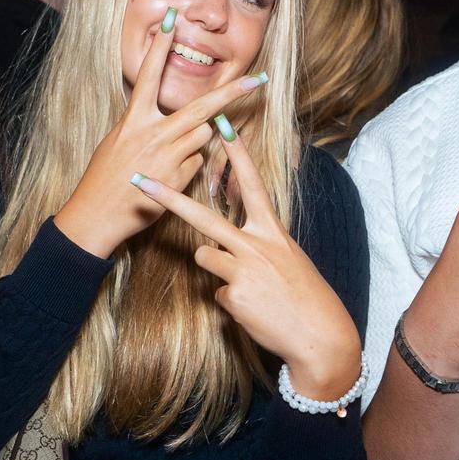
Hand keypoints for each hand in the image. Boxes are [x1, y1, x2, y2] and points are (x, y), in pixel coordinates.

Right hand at [53, 13, 266, 258]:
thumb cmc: (105, 177)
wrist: (96, 215)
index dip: (162, 45)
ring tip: (167, 155)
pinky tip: (168, 176)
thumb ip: (145, 125)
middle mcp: (152, 134)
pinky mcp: (178, 178)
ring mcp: (167, 157)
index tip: (174, 19)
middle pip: (200, 107)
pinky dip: (188, 167)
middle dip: (232, 91)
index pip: (149, 74)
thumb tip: (174, 119)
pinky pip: (197, 163)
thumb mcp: (118, 141)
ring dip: (196, 139)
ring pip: (202, 135)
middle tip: (259, 78)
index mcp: (132, 119)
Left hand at [134, 131, 359, 398]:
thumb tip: (227, 249)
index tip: (221, 125)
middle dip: (168, 198)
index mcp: (272, 231)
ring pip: (204, 256)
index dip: (238, 154)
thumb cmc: (304, 296)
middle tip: (139, 181)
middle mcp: (256, 245)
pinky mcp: (234, 296)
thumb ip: (258, 245)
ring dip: (217, 268)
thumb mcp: (288, 259)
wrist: (319, 334)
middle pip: (203, 218)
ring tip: (249, 286)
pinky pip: (217, 292)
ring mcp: (243, 270)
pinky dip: (232, 302)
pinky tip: (254, 309)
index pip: (252, 185)